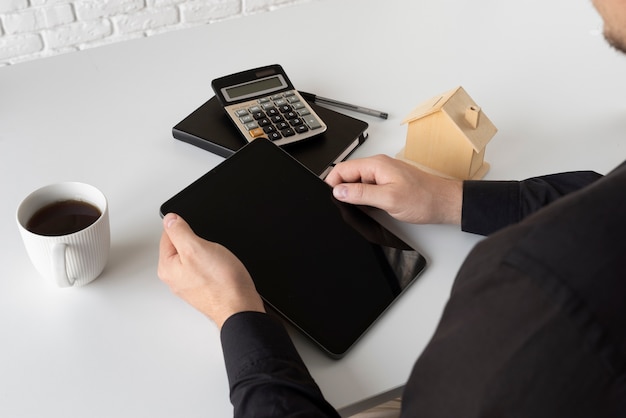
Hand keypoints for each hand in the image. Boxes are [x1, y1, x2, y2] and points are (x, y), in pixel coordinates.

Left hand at [158, 213, 264, 328]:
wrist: (240, 307)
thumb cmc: (221, 284)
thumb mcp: (196, 248)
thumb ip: (180, 231)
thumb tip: (170, 219)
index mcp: (167, 267)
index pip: (168, 235)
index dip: (185, 228)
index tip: (197, 234)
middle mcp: (175, 278)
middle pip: (182, 246)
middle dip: (197, 242)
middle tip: (210, 249)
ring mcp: (190, 284)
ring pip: (196, 257)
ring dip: (208, 253)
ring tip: (218, 261)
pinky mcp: (205, 288)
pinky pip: (207, 268)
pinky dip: (215, 264)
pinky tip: (223, 269)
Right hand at [325, 155, 462, 224]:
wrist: (444, 203)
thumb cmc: (424, 199)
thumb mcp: (388, 199)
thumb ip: (361, 194)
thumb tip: (339, 191)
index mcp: (377, 165)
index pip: (343, 168)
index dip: (333, 183)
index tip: (332, 198)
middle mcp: (378, 166)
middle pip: (348, 175)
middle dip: (343, 190)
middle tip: (347, 206)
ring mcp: (383, 174)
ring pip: (357, 183)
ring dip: (355, 195)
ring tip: (363, 208)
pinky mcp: (388, 183)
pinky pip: (368, 188)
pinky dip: (365, 198)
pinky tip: (372, 207)